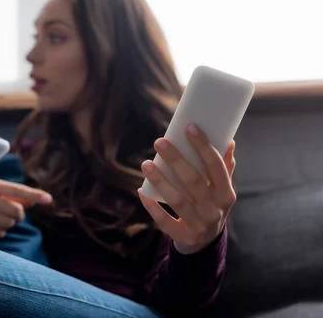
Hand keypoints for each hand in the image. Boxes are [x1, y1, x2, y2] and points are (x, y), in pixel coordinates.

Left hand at [138, 124, 236, 254]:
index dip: (204, 147)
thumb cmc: (210, 207)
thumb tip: (229, 141)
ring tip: (146, 164)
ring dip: (161, 181)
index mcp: (226, 194)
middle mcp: (215, 210)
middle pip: (194, 181)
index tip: (189, 128)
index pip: (216, 167)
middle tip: (160, 141)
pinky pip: (165, 222)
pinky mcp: (184, 237)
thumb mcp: (220, 190)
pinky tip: (142, 192)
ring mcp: (200, 225)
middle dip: (176, 160)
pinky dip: (152, 207)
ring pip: (178, 201)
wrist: (205, 245)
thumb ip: (224, 167)